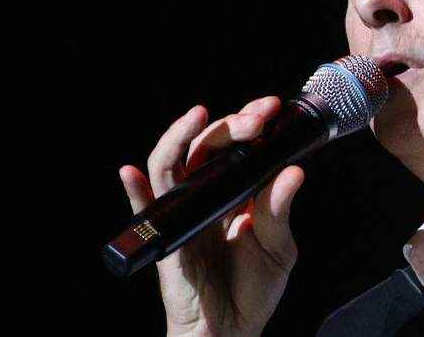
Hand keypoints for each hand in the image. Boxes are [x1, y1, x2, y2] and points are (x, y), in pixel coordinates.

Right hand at [120, 96, 303, 336]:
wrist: (231, 332)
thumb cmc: (252, 291)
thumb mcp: (278, 246)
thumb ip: (279, 209)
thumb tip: (293, 172)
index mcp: (234, 194)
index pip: (235, 147)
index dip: (248, 124)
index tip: (269, 108)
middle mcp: (206, 198)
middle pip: (206, 148)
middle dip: (229, 125)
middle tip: (255, 116)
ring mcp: (183, 214)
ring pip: (170, 164)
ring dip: (181, 137)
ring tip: (198, 115)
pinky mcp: (167, 238)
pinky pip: (144, 210)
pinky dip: (134, 190)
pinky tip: (129, 172)